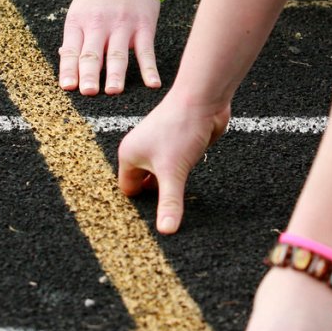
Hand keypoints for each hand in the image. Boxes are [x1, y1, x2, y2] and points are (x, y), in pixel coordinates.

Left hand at [59, 0, 161, 96]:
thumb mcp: (79, 9)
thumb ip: (75, 37)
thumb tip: (66, 59)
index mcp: (79, 22)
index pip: (71, 51)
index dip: (69, 70)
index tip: (68, 88)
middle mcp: (99, 26)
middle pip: (92, 54)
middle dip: (89, 75)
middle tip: (88, 93)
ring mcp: (122, 26)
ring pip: (118, 54)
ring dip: (116, 74)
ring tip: (113, 91)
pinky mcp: (143, 26)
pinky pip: (146, 51)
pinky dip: (150, 69)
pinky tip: (153, 84)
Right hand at [117, 91, 229, 230]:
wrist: (203, 98)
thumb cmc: (181, 128)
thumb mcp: (173, 172)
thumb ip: (169, 203)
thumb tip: (166, 232)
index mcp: (130, 155)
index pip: (128, 190)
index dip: (140, 205)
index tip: (152, 222)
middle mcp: (141, 150)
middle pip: (143, 184)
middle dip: (154, 196)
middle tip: (167, 216)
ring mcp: (160, 147)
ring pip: (161, 175)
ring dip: (170, 186)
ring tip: (179, 201)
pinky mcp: (178, 144)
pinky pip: (176, 167)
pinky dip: (181, 175)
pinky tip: (190, 182)